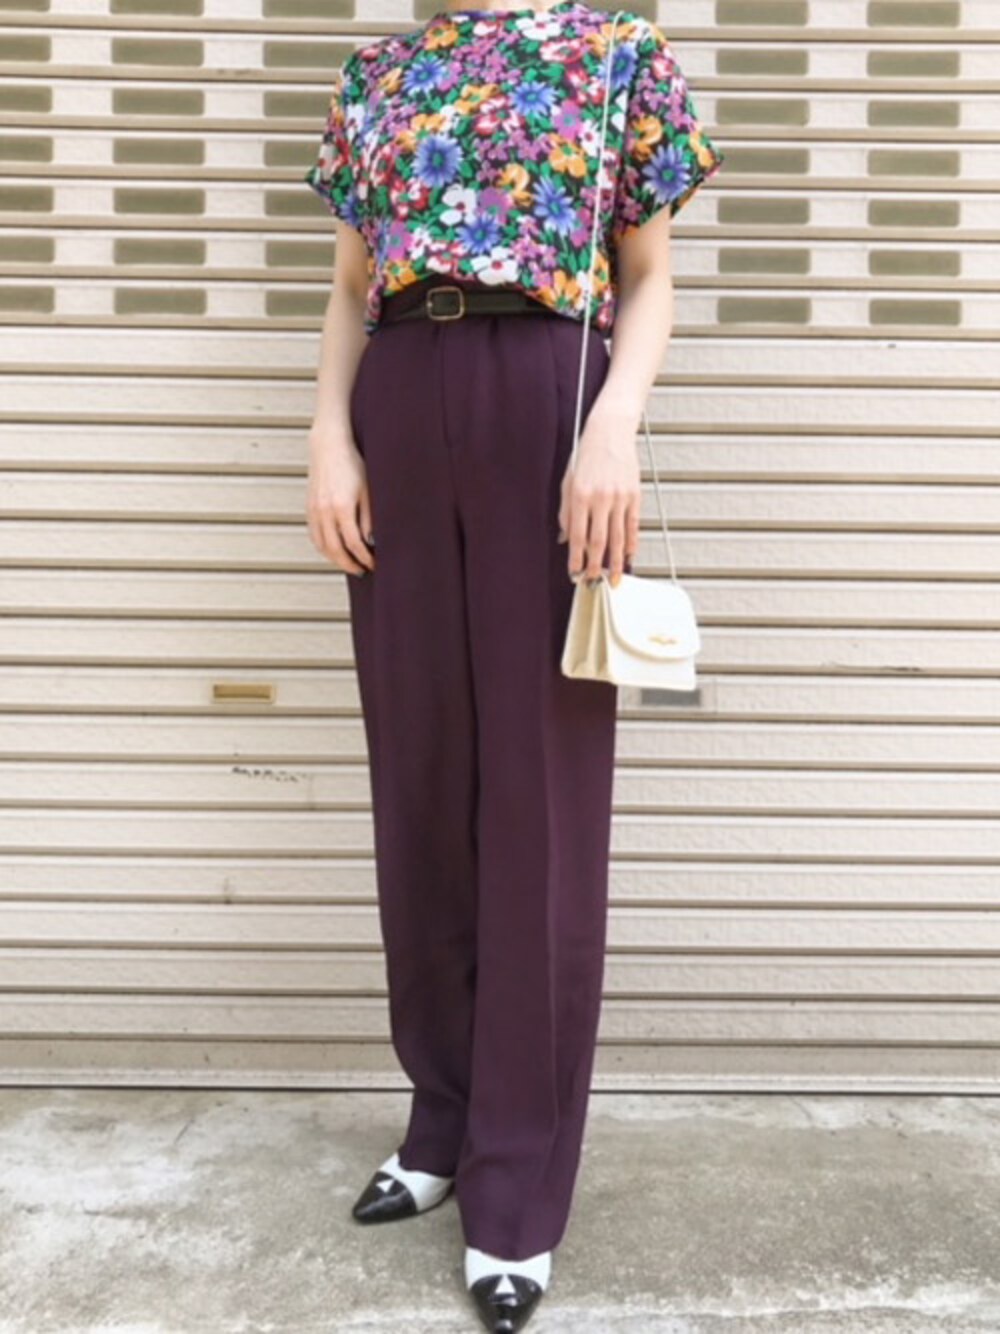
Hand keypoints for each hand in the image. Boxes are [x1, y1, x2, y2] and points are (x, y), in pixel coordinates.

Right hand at [306, 433, 375, 576]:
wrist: (329, 447)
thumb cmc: (352, 465)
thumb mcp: (368, 491)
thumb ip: (369, 518)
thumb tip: (372, 542)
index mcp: (342, 507)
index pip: (354, 543)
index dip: (365, 557)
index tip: (374, 563)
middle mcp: (324, 511)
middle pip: (336, 550)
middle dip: (350, 564)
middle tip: (362, 570)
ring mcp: (314, 510)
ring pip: (322, 546)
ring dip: (336, 560)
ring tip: (350, 564)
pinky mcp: (308, 508)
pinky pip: (314, 536)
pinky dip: (324, 548)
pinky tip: (335, 551)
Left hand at [558, 402, 640, 586]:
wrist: (610, 431)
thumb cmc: (586, 454)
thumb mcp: (568, 481)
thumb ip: (566, 511)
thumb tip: (566, 538)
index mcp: (580, 495)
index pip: (577, 536)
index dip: (576, 558)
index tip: (574, 573)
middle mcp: (601, 498)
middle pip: (598, 542)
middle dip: (595, 566)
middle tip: (593, 583)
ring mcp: (620, 498)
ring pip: (618, 538)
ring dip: (616, 562)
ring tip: (614, 580)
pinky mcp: (634, 496)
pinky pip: (633, 526)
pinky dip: (631, 545)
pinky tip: (629, 558)